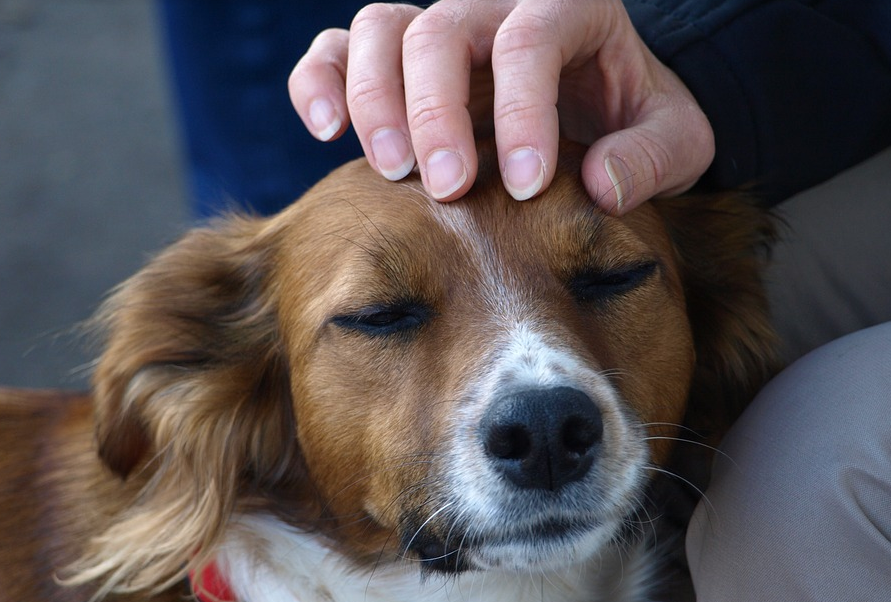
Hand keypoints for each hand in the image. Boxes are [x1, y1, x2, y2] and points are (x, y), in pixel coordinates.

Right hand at [288, 0, 713, 213]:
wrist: (600, 105)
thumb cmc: (636, 120)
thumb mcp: (676, 139)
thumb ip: (653, 157)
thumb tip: (601, 185)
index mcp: (571, 8)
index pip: (530, 38)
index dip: (522, 109)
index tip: (523, 185)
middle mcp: (494, 7)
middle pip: (441, 30)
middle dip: (436, 111)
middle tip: (445, 189)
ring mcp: (439, 28)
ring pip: (382, 29)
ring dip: (373, 99)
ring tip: (391, 171)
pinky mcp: (399, 59)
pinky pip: (340, 49)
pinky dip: (320, 81)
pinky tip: (325, 130)